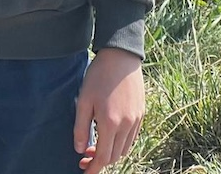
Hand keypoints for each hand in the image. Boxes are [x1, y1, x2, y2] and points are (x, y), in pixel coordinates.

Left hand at [73, 48, 144, 171]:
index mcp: (110, 123)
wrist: (121, 57)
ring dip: (110, 153)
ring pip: (124, 149)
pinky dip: (120, 143)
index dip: (94, 168)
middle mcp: (126, 126)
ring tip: (95, 145)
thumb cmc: (99, 76)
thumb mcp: (84, 99)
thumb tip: (79, 149)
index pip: (103, 156)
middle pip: (115, 156)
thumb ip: (81, 126)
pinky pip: (131, 138)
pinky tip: (109, 134)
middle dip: (100, 161)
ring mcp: (136, 121)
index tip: (85, 172)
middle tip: (85, 157)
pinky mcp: (141, 114)